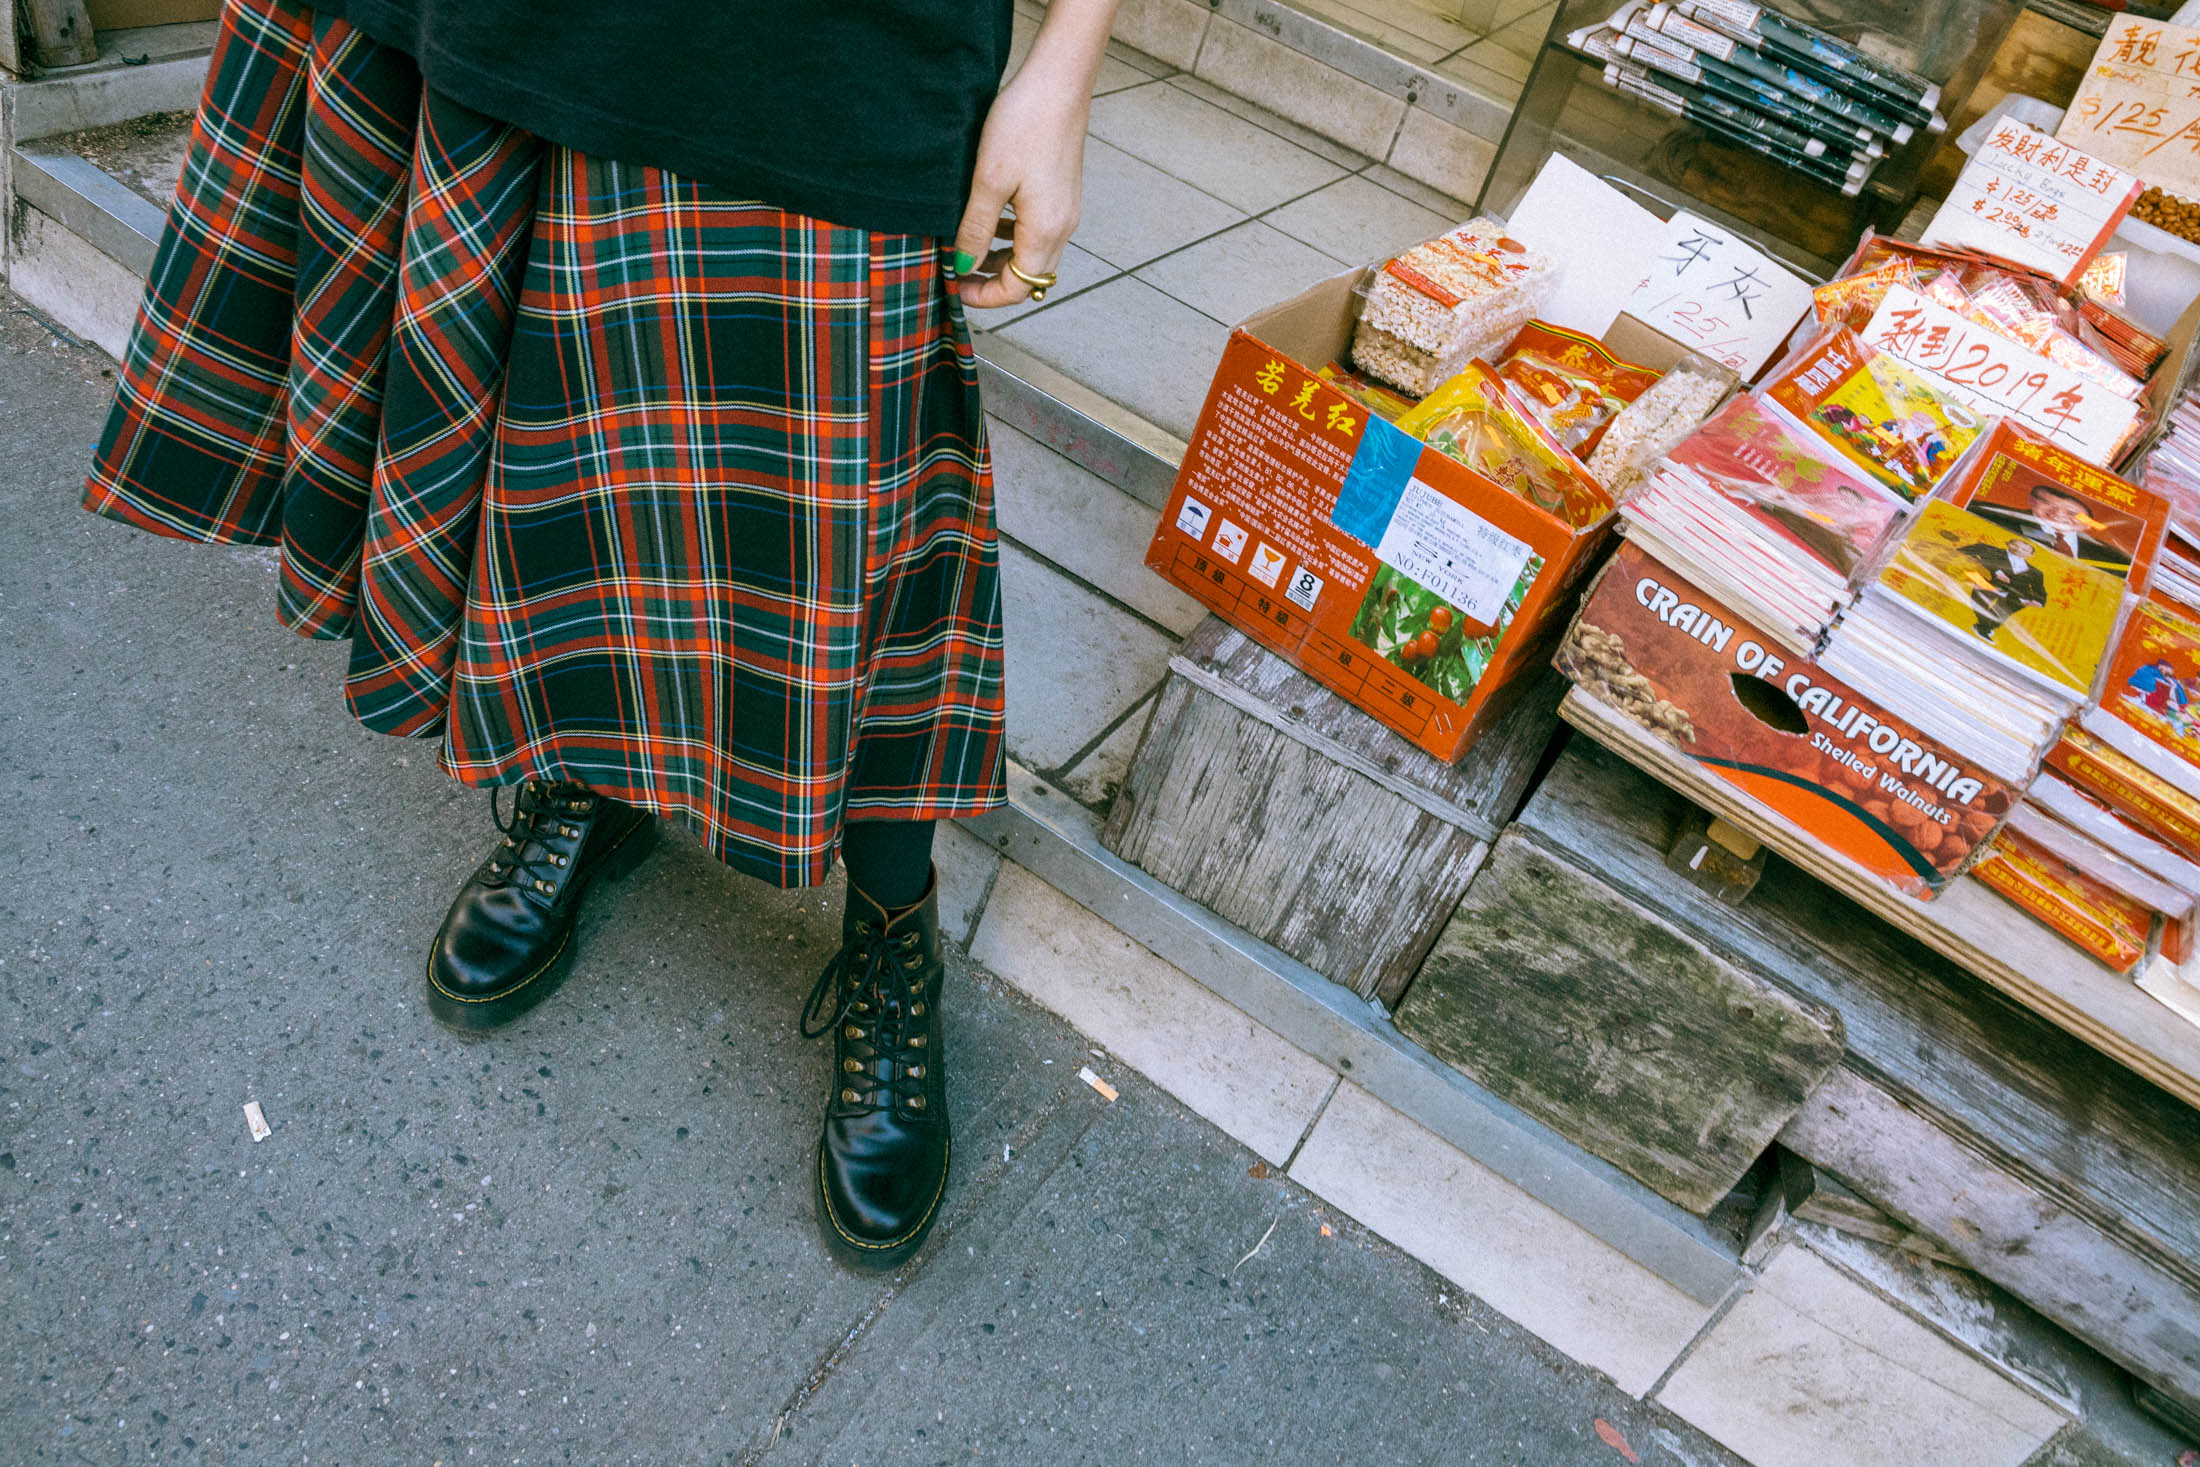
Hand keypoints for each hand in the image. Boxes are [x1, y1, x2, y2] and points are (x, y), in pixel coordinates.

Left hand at [953, 57, 1092, 309]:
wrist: (1058, 81)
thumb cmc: (1024, 124)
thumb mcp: (988, 180)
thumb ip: (976, 229)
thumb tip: (963, 264)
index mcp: (1045, 230)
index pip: (1018, 288)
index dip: (985, 296)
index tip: (955, 286)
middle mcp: (1062, 227)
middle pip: (1029, 277)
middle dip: (993, 282)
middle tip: (958, 271)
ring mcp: (1066, 211)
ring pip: (1034, 256)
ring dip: (1003, 261)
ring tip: (970, 247)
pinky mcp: (1063, 194)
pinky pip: (1039, 232)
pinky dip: (1014, 239)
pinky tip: (991, 221)